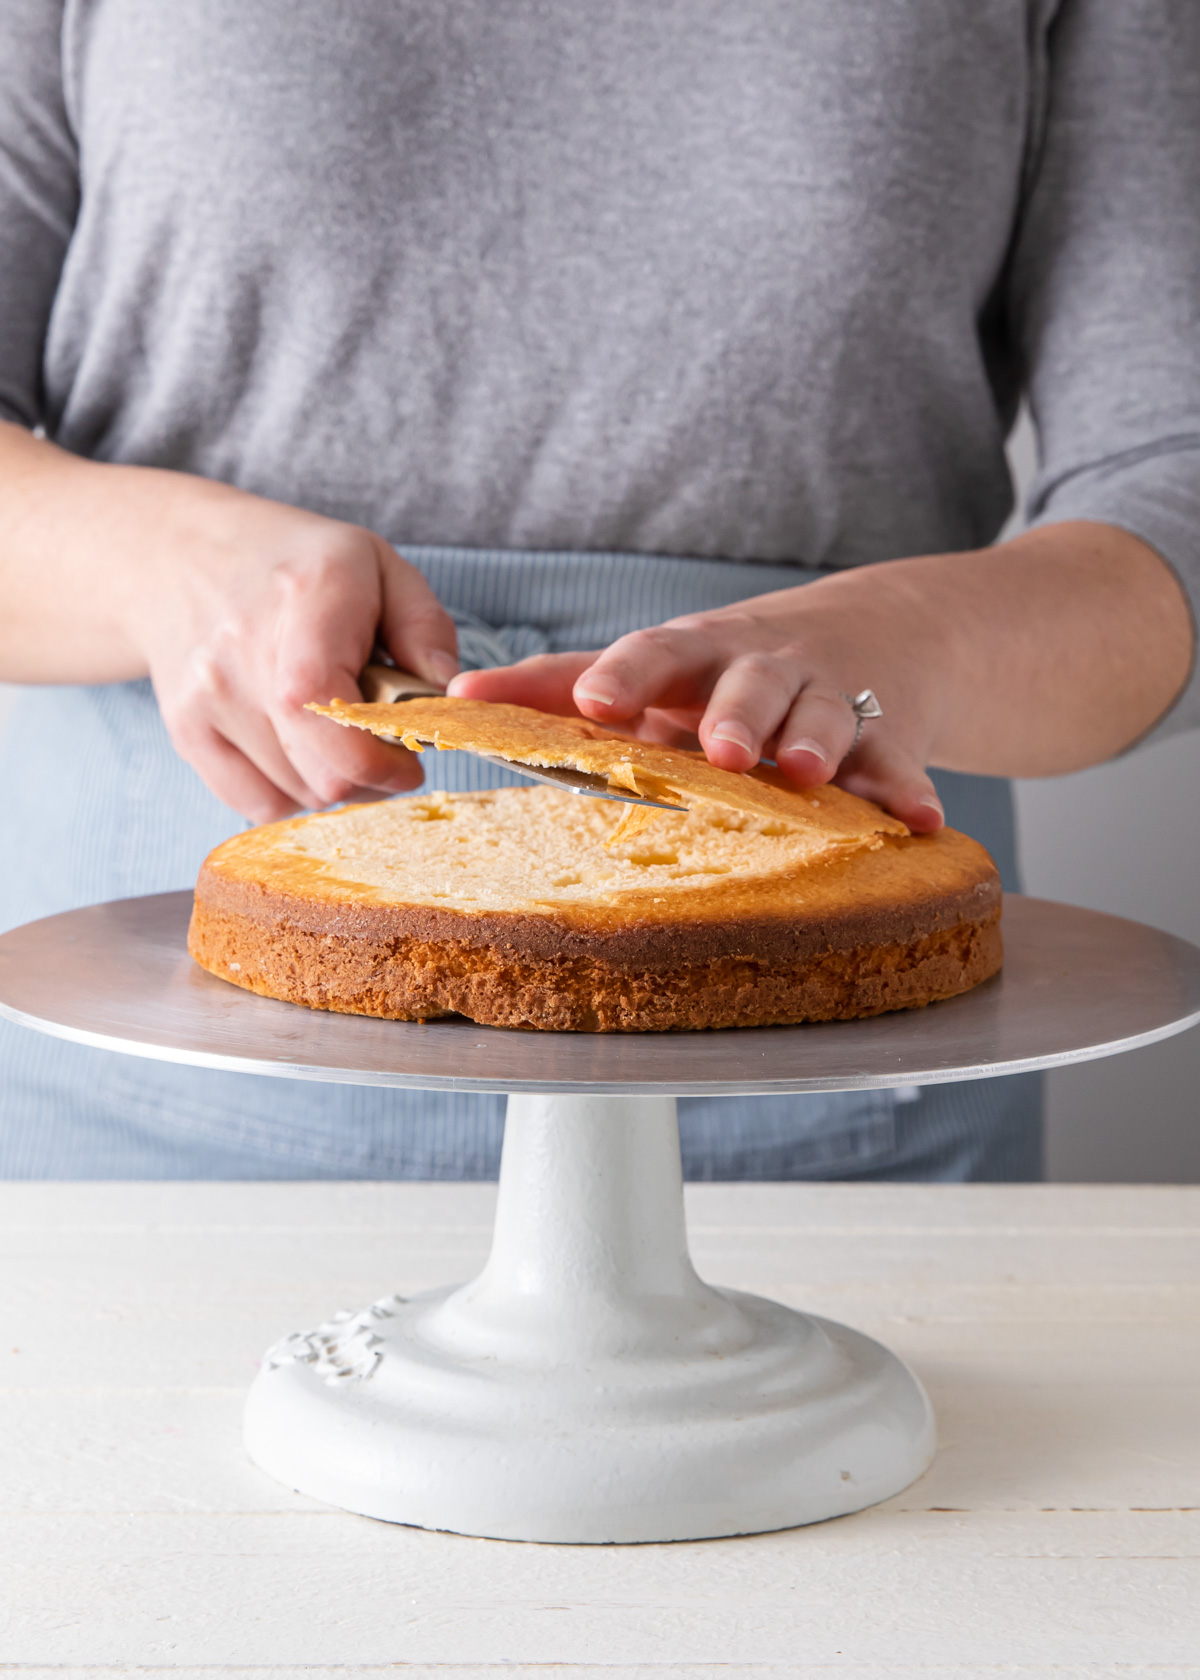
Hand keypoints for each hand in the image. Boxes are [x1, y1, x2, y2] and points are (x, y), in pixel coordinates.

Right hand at [0, 424, 458, 821]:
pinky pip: (258, 804)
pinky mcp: (187, 733)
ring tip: (336, 733)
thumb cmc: (296, 564)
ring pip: (299, 794)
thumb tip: (447, 696)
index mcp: (305, 596)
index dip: (377, 755)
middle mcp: (243, 650)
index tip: (410, 757)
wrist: (179, 557)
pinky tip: (301, 751)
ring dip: (336, 781)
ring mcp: (208, 697)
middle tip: (384, 745)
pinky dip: (293, 793)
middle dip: (373, 774)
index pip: (325, 702)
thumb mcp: (377, 565)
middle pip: (322, 772)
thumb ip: (424, 628)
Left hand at [451, 563, 948, 830]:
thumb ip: (560, 684)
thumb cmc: (730, 663)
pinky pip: (900, 760)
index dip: (625, 677)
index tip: (594, 703)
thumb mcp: (656, 664)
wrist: (877, 627)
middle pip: (749, 682)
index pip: (655, 655)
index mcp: (696, 655)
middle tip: (721, 750)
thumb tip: (459, 695)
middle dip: (735, 713)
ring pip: (824, 713)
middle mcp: (762, 668)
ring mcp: (829, 696)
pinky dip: (909, 789)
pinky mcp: (890, 728)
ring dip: (814, 741)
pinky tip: (917, 820)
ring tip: (804, 771)